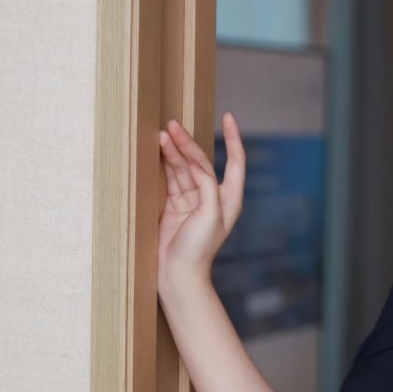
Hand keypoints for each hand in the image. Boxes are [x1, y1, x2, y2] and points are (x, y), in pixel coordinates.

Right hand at [157, 113, 244, 289]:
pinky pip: (171, 179)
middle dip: (188, 142)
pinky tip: (157, 150)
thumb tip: (195, 164)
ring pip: (183, 168)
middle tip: (172, 126)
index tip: (227, 117)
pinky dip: (165, 164)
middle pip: (202, 161)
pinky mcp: (175, 206)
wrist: (178, 274)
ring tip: (161, 134)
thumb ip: (206, 186)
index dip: (233, 138)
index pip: (235, 161)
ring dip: (174, 151)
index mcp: (230, 198)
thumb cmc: (199, 249)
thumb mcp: (210, 215)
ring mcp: (193, 200)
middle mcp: (213, 197)